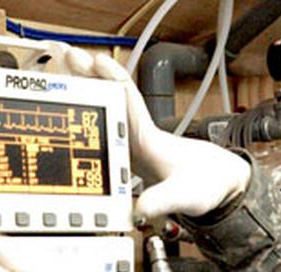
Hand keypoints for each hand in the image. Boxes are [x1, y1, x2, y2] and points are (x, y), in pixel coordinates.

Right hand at [64, 47, 250, 218]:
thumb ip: (164, 200)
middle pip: (109, 98)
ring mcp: (132, 142)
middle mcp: (137, 135)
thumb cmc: (207, 185)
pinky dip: (86, 117)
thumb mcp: (186, 196)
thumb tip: (140, 208)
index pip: (127, 99)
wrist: (219, 187)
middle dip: (87, 76)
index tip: (94, 62)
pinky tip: (71, 112)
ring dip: (84, 92)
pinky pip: (102, 129)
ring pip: (103, 111)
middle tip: (65, 55)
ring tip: (61, 73)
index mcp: (147, 137)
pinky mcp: (129, 153)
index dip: (111, 79)